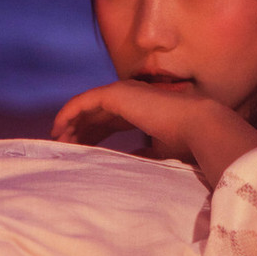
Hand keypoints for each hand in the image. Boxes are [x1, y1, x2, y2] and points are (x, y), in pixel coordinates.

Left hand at [53, 81, 256, 188]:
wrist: (199, 127)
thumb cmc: (186, 143)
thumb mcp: (158, 152)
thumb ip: (141, 154)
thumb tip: (128, 163)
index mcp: (141, 109)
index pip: (110, 121)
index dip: (94, 135)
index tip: (79, 151)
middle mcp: (131, 97)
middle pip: (96, 114)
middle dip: (79, 130)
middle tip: (63, 149)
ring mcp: (124, 92)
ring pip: (87, 107)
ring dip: (71, 124)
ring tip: (57, 142)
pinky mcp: (117, 93)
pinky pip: (84, 102)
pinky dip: (69, 113)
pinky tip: (58, 129)